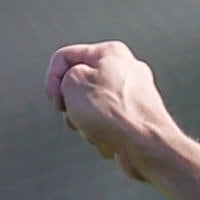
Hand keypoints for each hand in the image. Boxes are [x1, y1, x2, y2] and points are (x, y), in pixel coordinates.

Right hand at [48, 40, 178, 180]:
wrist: (148, 147)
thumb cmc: (115, 114)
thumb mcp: (72, 84)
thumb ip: (64, 78)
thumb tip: (72, 90)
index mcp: (111, 52)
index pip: (65, 58)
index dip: (52, 80)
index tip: (56, 100)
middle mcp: (125, 70)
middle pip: (78, 86)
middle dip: (71, 105)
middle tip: (76, 116)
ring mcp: (133, 96)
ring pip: (90, 109)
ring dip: (85, 124)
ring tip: (97, 130)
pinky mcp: (136, 120)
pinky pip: (106, 126)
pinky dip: (102, 135)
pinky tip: (111, 141)